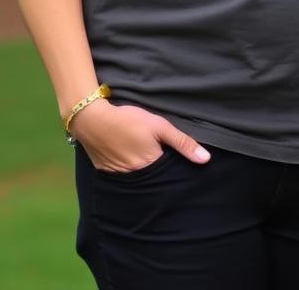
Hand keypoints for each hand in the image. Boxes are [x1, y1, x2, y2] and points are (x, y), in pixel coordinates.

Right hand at [69, 99, 209, 171]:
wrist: (92, 119)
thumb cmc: (129, 120)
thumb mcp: (160, 126)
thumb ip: (183, 143)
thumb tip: (206, 159)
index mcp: (150, 167)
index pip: (169, 175)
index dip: (176, 169)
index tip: (180, 164)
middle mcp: (134, 178)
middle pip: (153, 180)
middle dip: (161, 174)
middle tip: (162, 159)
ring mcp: (118, 177)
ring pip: (138, 180)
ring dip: (145, 173)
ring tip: (146, 159)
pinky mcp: (106, 173)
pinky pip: (122, 177)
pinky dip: (129, 171)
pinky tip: (129, 158)